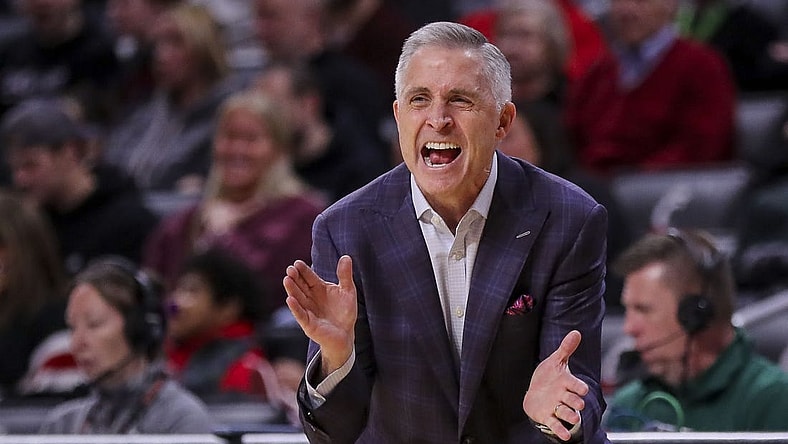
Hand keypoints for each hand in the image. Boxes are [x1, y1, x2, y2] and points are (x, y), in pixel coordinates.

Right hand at [283, 256, 356, 375]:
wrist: (345, 334)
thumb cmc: (345, 312)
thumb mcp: (348, 291)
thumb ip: (345, 275)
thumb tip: (346, 257)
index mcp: (319, 289)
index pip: (309, 277)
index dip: (303, 271)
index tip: (297, 263)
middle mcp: (310, 298)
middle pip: (301, 286)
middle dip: (295, 278)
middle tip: (290, 269)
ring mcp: (308, 310)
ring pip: (297, 298)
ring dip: (292, 289)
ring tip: (287, 279)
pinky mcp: (308, 323)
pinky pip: (300, 314)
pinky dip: (295, 307)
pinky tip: (290, 299)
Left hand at [523, 330, 588, 440]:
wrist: (536, 391)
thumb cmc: (549, 376)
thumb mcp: (556, 361)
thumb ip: (566, 348)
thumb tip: (576, 332)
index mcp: (566, 382)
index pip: (575, 384)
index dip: (578, 386)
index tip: (583, 389)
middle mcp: (563, 396)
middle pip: (572, 400)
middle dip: (575, 401)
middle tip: (579, 403)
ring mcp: (556, 407)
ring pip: (566, 412)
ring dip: (570, 415)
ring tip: (573, 418)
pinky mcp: (547, 416)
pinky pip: (555, 424)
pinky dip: (560, 430)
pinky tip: (565, 436)